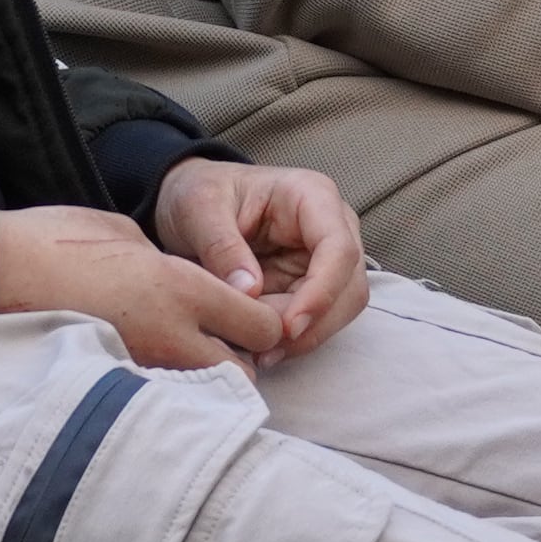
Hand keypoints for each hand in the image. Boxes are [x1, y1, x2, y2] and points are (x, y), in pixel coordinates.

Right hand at [0, 207, 284, 369]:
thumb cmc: (60, 240)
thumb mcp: (128, 237)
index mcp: (182, 287)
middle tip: (225, 347)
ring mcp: (145, 366)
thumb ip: (169, 267)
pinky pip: (161, 398)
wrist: (1, 271)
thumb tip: (185, 287)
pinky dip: (167, 395)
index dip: (264, 324)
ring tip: (189, 365)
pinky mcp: (116, 384)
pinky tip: (155, 380)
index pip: (260, 326)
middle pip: (242, 372)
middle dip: (241, 364)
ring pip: (203, 392)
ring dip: (205, 383)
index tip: (253, 319)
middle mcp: (173, 333)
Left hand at [148, 160, 372, 364]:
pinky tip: (260, 349)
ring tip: (256, 348)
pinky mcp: (311, 286)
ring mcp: (326, 259)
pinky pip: (317, 321)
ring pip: (338, 311)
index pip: (339, 250)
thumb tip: (250, 291)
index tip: (287, 327)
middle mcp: (332, 228)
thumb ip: (222, 247)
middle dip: (311, 323)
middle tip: (261, 343)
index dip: (321, 293)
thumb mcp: (199, 209)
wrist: (191, 204)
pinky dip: (291, 341)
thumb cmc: (200, 193)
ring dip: (302, 337)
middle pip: (349, 287)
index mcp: (312, 196)